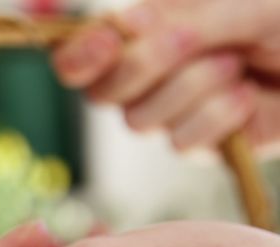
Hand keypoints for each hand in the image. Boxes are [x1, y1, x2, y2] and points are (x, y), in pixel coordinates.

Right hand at [52, 0, 279, 151]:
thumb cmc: (279, 20)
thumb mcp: (234, 5)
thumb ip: (179, 16)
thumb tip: (125, 24)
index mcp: (138, 35)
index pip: (77, 55)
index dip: (80, 54)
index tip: (108, 42)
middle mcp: (142, 77)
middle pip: (101, 92)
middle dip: (145, 66)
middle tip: (190, 39)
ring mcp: (166, 112)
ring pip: (139, 119)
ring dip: (193, 86)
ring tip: (236, 63)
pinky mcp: (195, 143)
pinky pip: (180, 141)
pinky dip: (219, 115)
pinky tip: (246, 95)